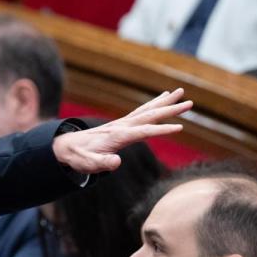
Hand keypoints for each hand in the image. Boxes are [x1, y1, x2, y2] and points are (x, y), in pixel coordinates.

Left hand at [52, 88, 189, 173]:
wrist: (66, 147)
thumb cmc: (78, 158)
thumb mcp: (88, 164)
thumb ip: (101, 163)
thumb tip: (117, 162)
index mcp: (117, 136)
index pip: (143, 132)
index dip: (161, 130)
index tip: (180, 127)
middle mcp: (121, 126)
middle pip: (149, 115)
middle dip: (170, 109)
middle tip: (190, 102)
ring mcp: (122, 123)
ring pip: (147, 110)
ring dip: (165, 102)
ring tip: (181, 92)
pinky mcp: (122, 124)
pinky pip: (142, 111)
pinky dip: (154, 103)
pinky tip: (163, 98)